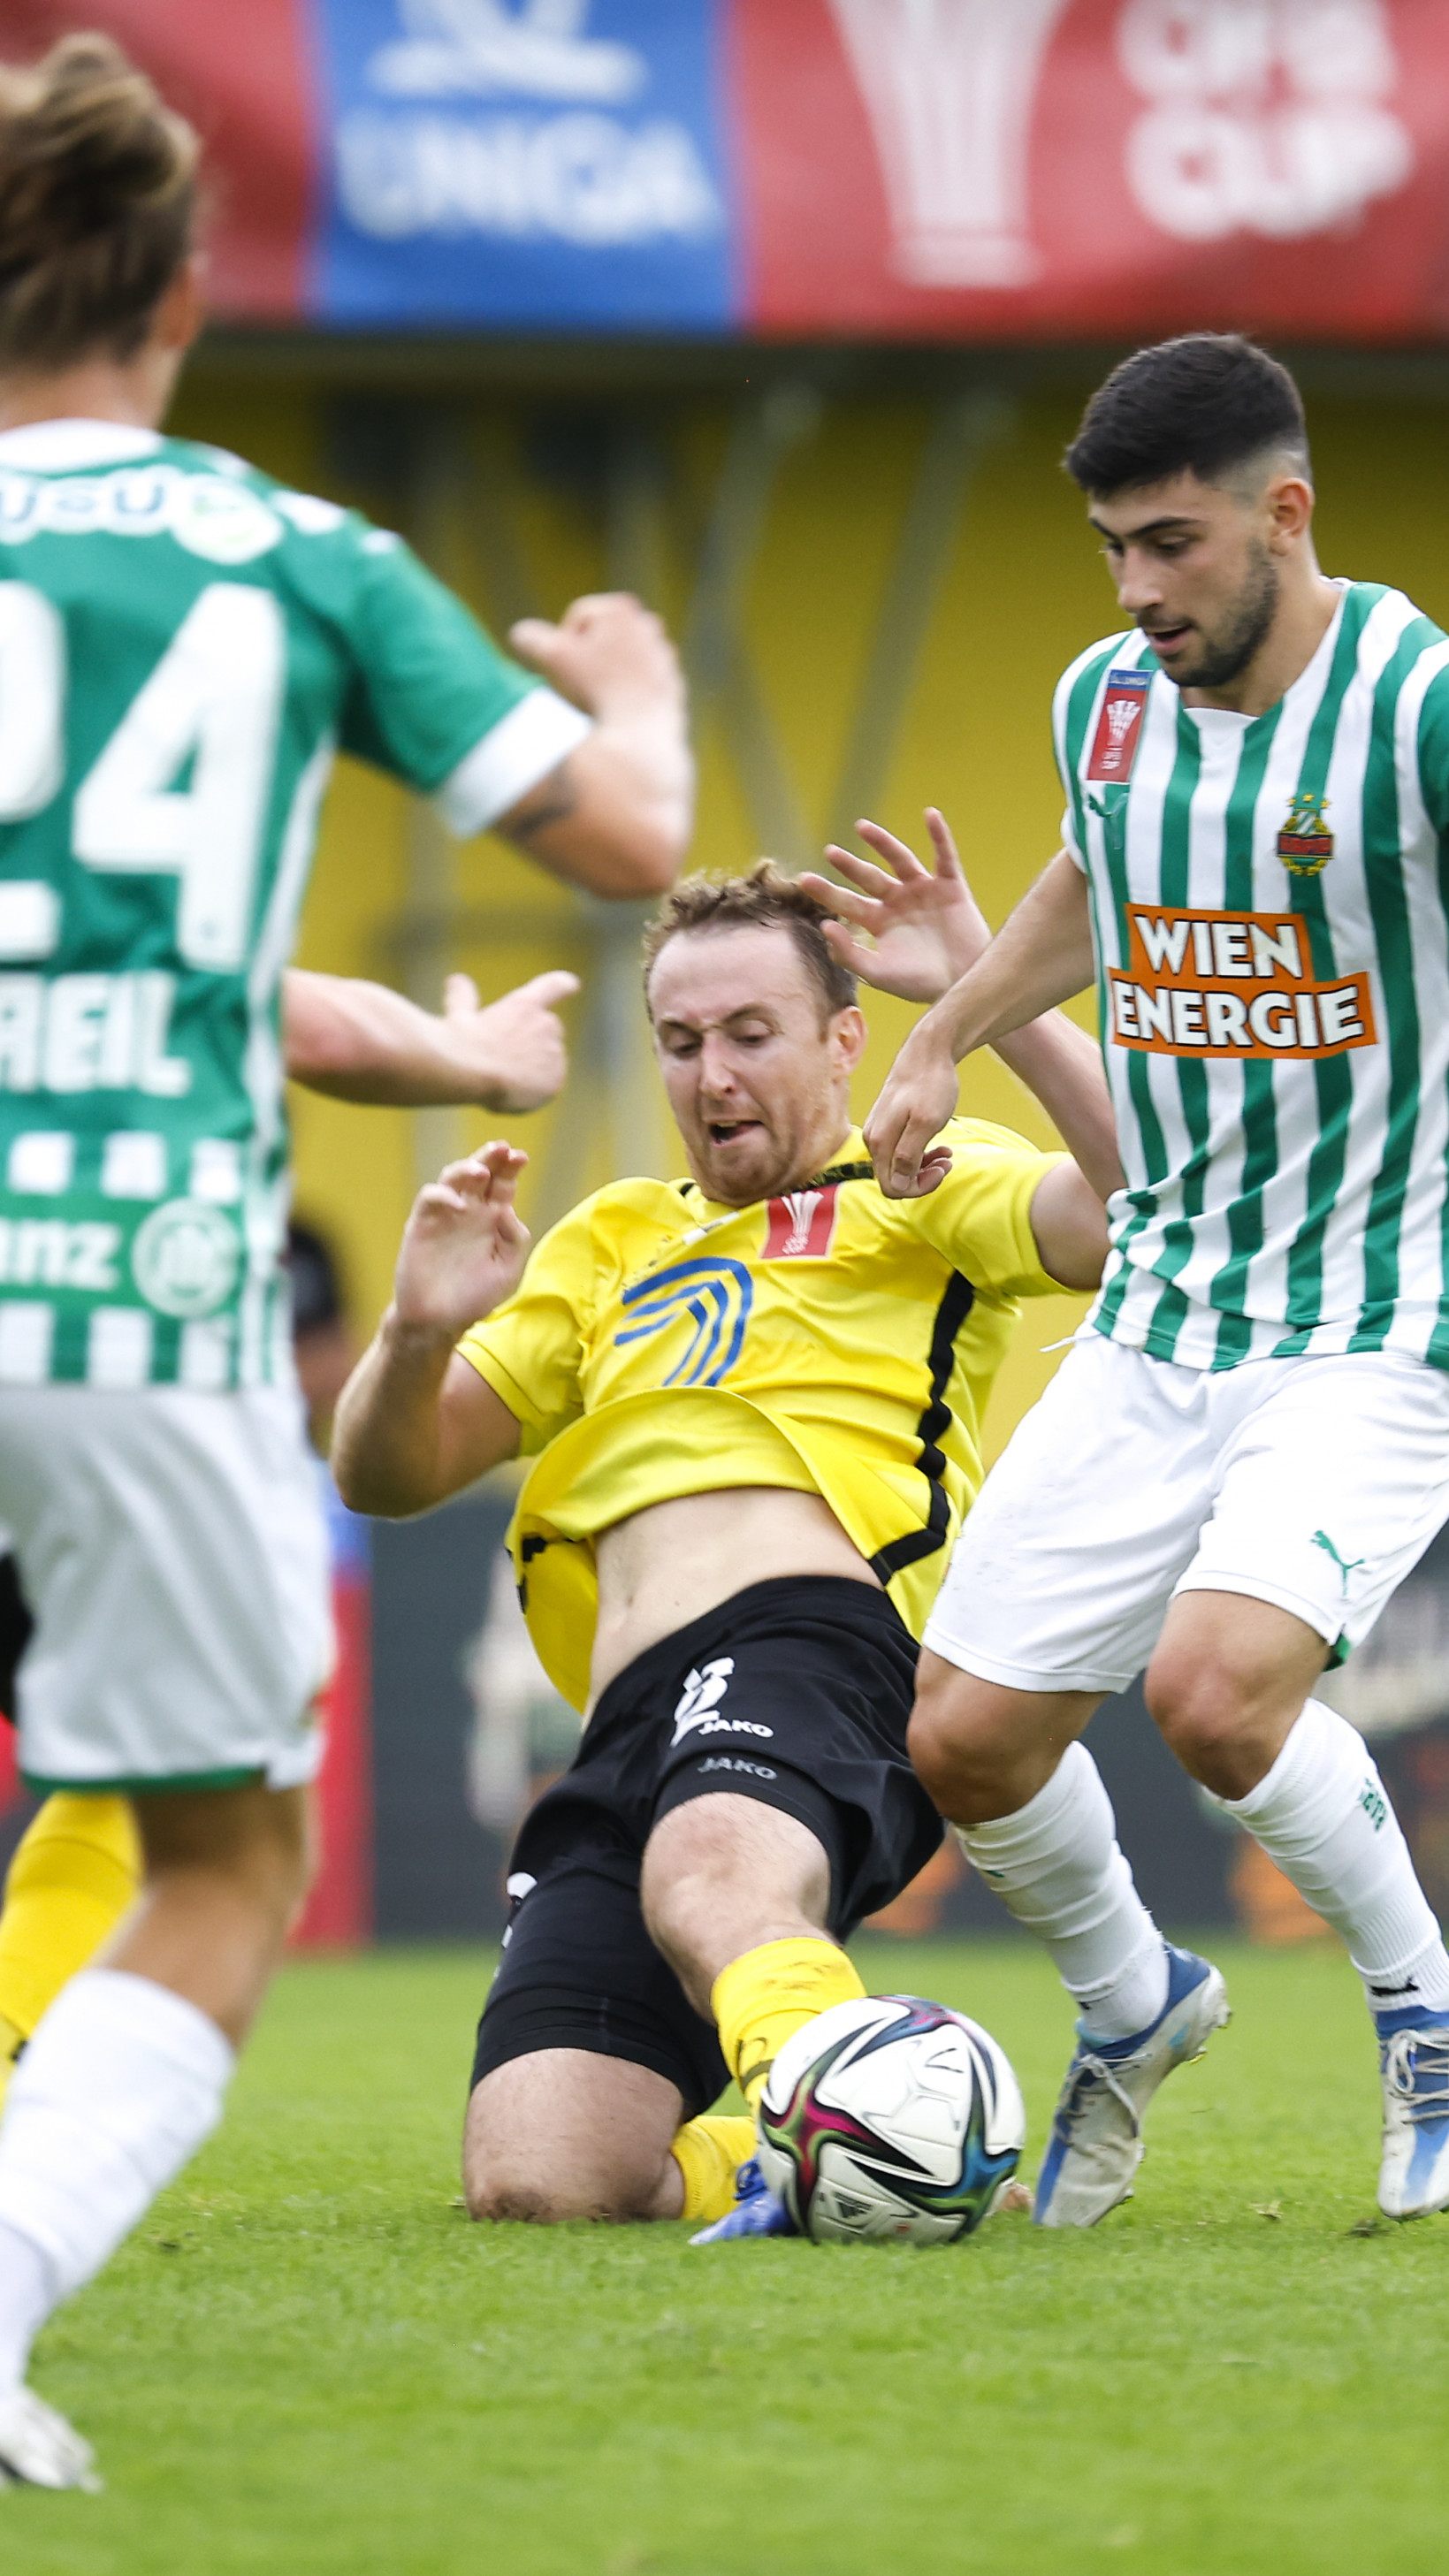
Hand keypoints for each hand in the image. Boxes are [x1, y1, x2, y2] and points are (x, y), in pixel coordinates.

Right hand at [392, 1144, 531, 1340]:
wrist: (439, 1322)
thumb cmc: (474, 1297)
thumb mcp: (507, 1270)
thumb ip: (514, 1238)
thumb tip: (506, 1208)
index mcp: (492, 1219)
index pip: (502, 1184)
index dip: (510, 1167)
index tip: (521, 1157)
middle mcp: (469, 1212)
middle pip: (479, 1173)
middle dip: (490, 1157)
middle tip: (502, 1148)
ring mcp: (444, 1216)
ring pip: (452, 1177)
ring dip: (467, 1168)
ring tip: (481, 1171)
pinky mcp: (421, 1225)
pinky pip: (430, 1198)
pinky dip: (444, 1195)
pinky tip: (460, 1206)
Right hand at [440, 969, 577, 1112]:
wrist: (469, 1070)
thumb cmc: (461, 1041)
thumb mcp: (458, 1014)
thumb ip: (463, 996)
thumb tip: (456, 980)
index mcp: (525, 1005)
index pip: (554, 987)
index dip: (565, 985)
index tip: (573, 984)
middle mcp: (546, 1024)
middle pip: (549, 1031)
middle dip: (534, 1042)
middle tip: (504, 1057)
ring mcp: (554, 1052)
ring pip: (548, 1061)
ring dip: (533, 1067)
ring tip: (502, 1078)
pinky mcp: (556, 1080)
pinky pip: (546, 1087)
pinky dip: (533, 1092)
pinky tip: (510, 1094)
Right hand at [508, 593, 684, 721]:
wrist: (639, 732)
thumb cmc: (596, 687)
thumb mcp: (555, 658)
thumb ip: (533, 639)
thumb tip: (518, 633)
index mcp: (622, 607)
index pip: (578, 617)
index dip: (562, 642)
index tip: (563, 667)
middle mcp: (649, 624)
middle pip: (601, 638)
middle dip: (586, 656)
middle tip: (579, 682)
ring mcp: (664, 654)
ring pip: (619, 661)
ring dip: (605, 675)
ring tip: (598, 698)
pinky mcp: (672, 682)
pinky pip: (638, 684)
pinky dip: (626, 693)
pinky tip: (618, 710)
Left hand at [800, 809, 990, 1003]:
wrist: (964, 985)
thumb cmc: (921, 985)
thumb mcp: (879, 973)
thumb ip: (849, 954)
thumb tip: (824, 925)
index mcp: (879, 922)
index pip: (847, 902)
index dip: (826, 891)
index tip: (804, 879)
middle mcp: (898, 902)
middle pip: (869, 877)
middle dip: (850, 865)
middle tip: (830, 852)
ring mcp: (924, 891)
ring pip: (900, 859)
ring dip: (882, 842)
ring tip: (862, 827)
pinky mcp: (951, 887)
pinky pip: (945, 856)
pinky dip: (939, 835)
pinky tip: (930, 814)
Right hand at [863, 1017, 960, 1198]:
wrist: (927, 1052)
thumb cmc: (930, 1084)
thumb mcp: (926, 1123)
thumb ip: (909, 1156)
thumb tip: (898, 1183)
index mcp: (879, 1142)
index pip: (892, 1187)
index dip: (918, 1187)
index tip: (941, 1170)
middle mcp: (873, 1139)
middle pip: (894, 1179)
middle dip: (922, 1178)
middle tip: (947, 1163)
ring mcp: (879, 1131)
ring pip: (899, 1166)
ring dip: (924, 1166)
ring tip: (947, 1155)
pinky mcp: (888, 1124)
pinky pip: (901, 1151)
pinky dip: (921, 1153)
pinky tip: (940, 1146)